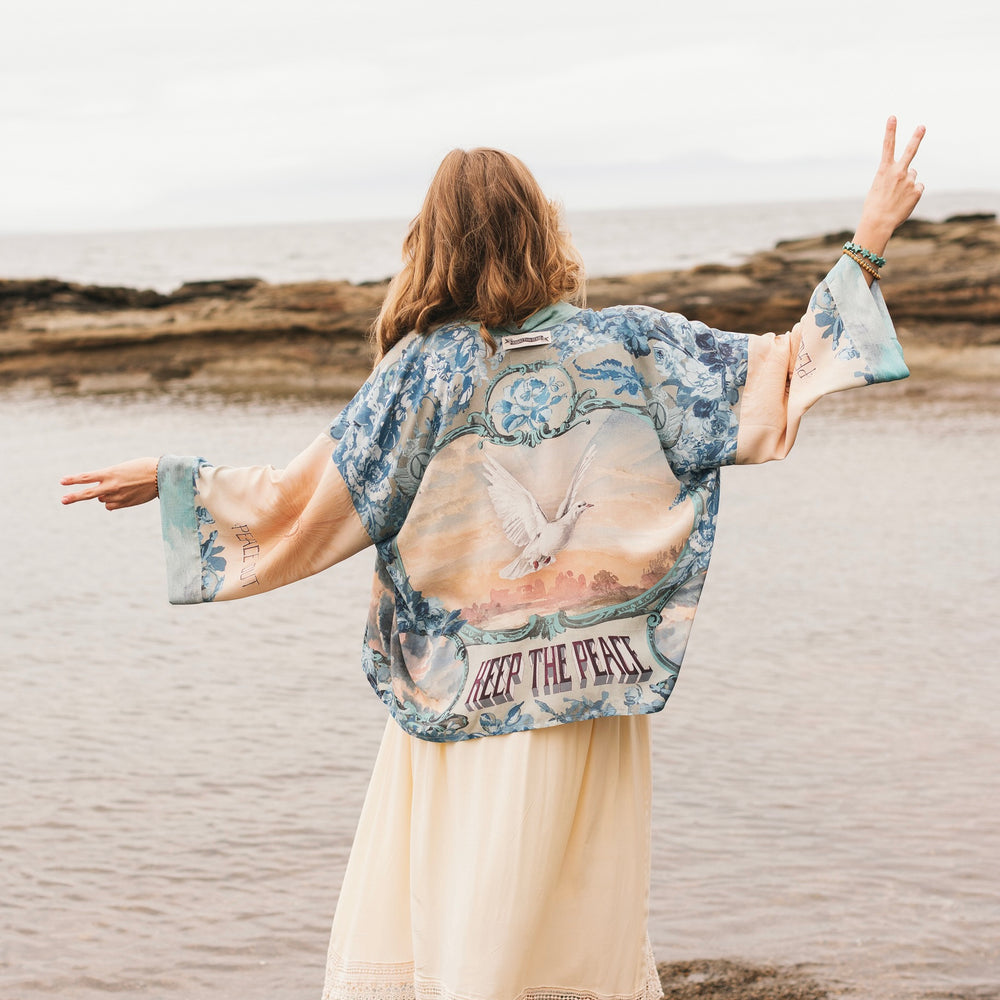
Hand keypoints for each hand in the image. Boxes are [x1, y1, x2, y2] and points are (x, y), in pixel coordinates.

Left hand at [61, 457, 158, 509]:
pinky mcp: (125, 503)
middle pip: (88, 493)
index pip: (87, 477)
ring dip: (105, 495)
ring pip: (102, 499)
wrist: (161, 475)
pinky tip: (123, 495)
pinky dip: (112, 502)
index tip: (62, 481)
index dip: (73, 479)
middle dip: (74, 497)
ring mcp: (118, 496)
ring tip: (120, 487)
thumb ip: (109, 481)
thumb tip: (102, 500)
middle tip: (63, 500)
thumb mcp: (122, 469)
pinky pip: (110, 506)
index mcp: (110, 473)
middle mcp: (111, 485)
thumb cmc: (142, 468)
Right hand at [854, 116, 925, 254]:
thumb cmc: (874, 207)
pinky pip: (917, 189)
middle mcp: (898, 172)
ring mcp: (909, 181)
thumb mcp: (878, 188)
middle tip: (922, 126)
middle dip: (916, 137)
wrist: (878, 222)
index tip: (892, 117)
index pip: (887, 146)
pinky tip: (904, 202)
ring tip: (898, 197)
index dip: (890, 131)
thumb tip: (913, 173)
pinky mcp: (917, 191)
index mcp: (884, 170)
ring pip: (913, 176)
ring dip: (907, 183)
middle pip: (910, 151)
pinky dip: (912, 195)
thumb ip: (894, 177)